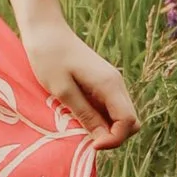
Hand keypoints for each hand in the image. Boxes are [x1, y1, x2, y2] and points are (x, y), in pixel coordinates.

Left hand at [23, 16, 136, 148]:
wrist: (45, 30)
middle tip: (86, 140)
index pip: (128, 122)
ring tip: (81, 130)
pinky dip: (101, 119)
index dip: (114, 140)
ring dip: (107, 129)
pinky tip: (80, 118)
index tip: (91, 146)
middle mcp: (116, 84)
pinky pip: (110, 108)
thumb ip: (85, 114)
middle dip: (114, 137)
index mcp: (110, 85)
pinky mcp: (102, 83)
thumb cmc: (48, 58)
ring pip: (122, 116)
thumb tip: (102, 139)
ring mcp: (111, 83)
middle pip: (131, 121)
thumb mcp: (63, 90)